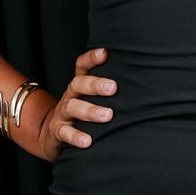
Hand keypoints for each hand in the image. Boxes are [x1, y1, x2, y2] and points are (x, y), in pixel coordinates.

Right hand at [36, 45, 117, 162]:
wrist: (52, 135)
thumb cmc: (82, 115)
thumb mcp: (92, 99)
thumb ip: (109, 92)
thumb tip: (142, 85)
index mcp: (80, 86)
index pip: (82, 66)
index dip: (91, 58)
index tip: (105, 53)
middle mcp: (70, 95)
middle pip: (78, 84)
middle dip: (95, 84)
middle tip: (113, 88)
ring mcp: (62, 113)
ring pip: (72, 107)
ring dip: (90, 110)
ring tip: (107, 115)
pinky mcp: (57, 131)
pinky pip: (64, 132)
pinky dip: (75, 136)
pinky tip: (87, 141)